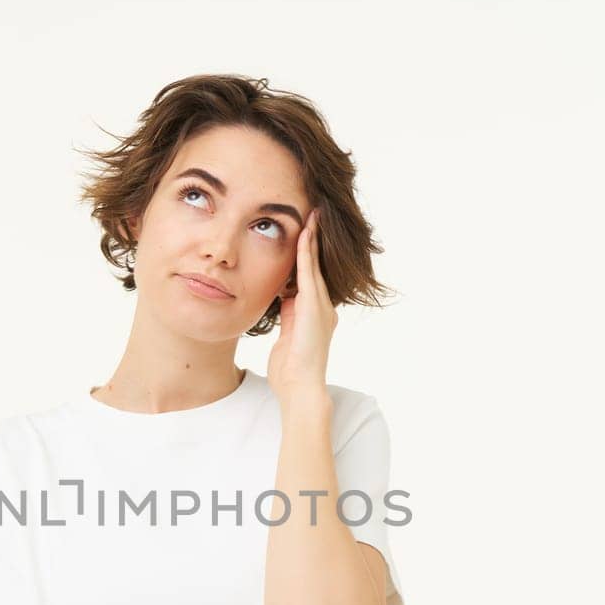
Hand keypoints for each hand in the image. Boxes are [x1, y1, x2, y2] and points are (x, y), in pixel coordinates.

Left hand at [266, 208, 336, 399]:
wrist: (299, 387)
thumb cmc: (289, 370)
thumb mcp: (286, 338)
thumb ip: (286, 318)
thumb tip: (282, 300)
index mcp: (314, 314)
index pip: (308, 279)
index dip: (306, 257)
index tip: (302, 236)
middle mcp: (323, 307)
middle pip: (316, 267)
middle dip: (314, 242)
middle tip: (314, 216)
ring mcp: (321, 306)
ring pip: (314, 265)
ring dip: (312, 240)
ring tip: (312, 216)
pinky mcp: (314, 306)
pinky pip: (308, 272)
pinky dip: (306, 252)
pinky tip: (304, 234)